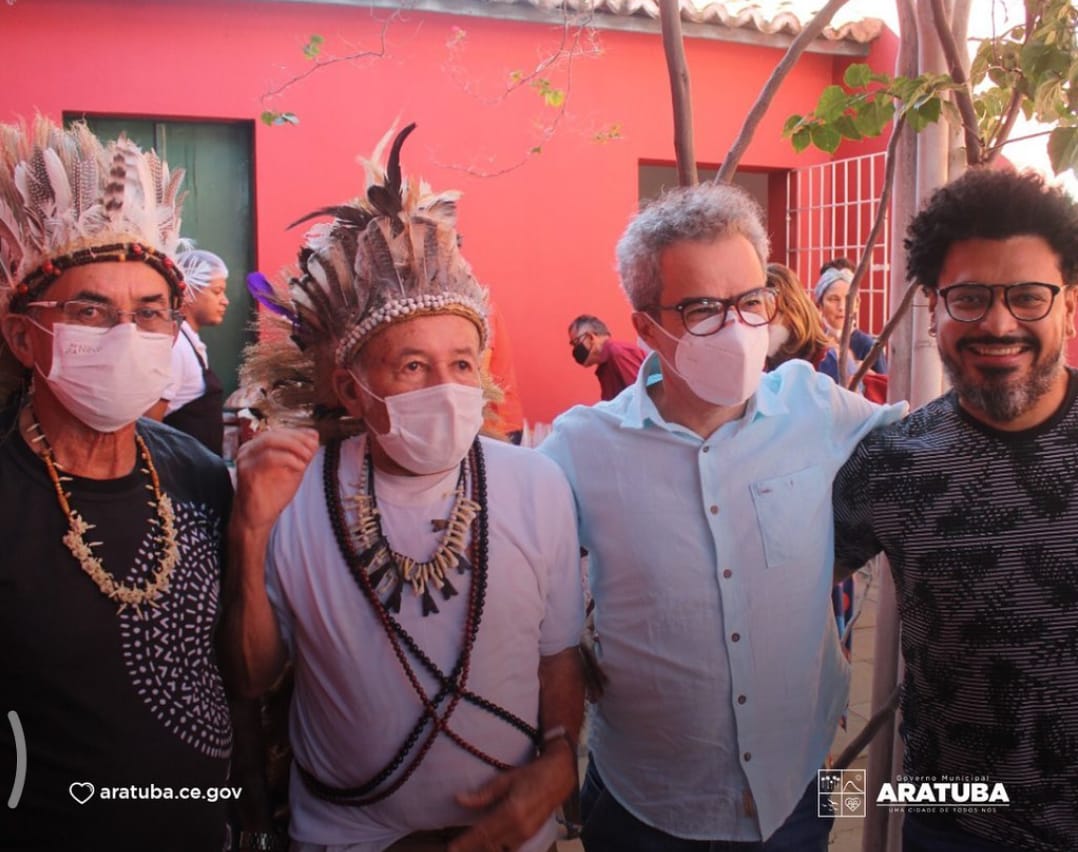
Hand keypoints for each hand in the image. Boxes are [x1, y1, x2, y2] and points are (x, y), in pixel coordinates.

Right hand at [233, 428, 318, 532]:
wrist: (258, 518)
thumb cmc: (272, 495)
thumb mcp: (293, 470)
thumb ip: (302, 454)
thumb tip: (314, 435)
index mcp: (257, 448)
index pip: (278, 431)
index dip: (298, 433)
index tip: (314, 440)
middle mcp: (248, 450)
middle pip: (274, 433)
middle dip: (297, 439)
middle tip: (312, 448)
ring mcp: (245, 459)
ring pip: (270, 440)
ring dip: (294, 446)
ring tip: (307, 457)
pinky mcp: (246, 471)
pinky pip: (268, 457)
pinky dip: (288, 459)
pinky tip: (299, 467)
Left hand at [448, 745, 575, 851]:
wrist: (559, 778)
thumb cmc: (531, 775)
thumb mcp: (506, 779)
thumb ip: (483, 794)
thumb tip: (458, 799)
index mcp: (512, 812)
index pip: (483, 832)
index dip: (465, 843)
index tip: (451, 848)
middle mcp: (519, 828)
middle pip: (489, 846)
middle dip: (471, 849)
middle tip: (455, 849)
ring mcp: (526, 835)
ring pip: (498, 850)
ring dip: (483, 850)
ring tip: (468, 847)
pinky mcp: (529, 837)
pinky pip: (508, 849)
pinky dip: (495, 849)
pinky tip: (486, 845)